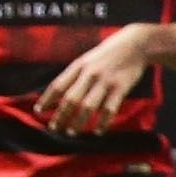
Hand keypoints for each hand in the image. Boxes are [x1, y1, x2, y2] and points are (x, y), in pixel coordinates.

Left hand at [34, 29, 157, 134]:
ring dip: (78, 122)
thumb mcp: (88, 59)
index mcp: (79, 66)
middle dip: (60, 115)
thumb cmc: (108, 54)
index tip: (38, 111)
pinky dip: (102, 122)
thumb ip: (75, 75)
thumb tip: (58, 95)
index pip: (58, 85)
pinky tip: (98, 131)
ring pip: (87, 107)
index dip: (46, 99)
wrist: (136, 44)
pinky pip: (109, 109)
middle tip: (54, 128)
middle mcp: (90, 74)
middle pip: (70, 99)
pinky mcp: (121, 88)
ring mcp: (106, 81)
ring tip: (71, 133)